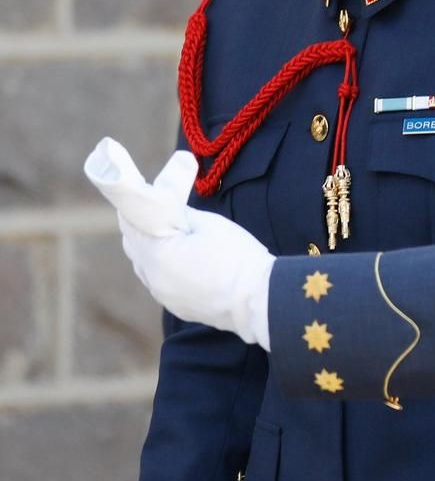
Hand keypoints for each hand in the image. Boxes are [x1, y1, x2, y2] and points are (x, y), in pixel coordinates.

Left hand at [84, 139, 274, 348]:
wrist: (261, 299)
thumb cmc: (237, 256)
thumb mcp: (207, 223)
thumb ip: (177, 213)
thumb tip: (166, 208)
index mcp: (156, 252)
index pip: (130, 215)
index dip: (130, 193)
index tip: (127, 175)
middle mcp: (152, 276)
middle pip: (133, 240)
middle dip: (140, 218)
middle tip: (154, 197)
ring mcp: (163, 294)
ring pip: (144, 262)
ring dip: (151, 242)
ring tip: (170, 228)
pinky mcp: (177, 305)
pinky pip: (159, 279)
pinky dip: (163, 263)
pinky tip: (182, 256)